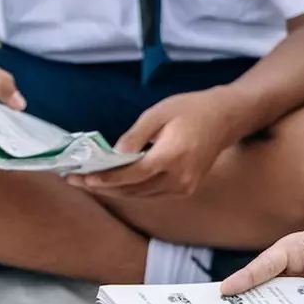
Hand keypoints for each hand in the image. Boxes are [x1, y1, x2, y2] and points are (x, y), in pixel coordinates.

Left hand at [69, 87, 237, 199]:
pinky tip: (116, 180)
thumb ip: (135, 135)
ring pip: (141, 195)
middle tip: (75, 180)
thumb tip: (113, 155)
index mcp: (172, 157)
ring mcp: (184, 186)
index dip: (104, 178)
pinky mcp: (186, 188)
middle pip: (133, 190)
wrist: (228, 117)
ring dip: (115, 189)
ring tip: (90, 181)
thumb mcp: (160, 112)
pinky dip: (132, 188)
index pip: (131, 175)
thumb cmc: (194, 108)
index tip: (80, 177)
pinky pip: (152, 193)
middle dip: (102, 186)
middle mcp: (179, 178)